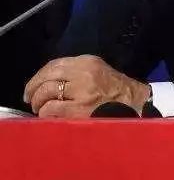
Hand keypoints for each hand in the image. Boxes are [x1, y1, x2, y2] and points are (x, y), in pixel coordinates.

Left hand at [24, 55, 150, 117]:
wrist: (137, 106)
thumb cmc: (117, 92)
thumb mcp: (99, 72)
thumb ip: (77, 73)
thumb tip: (48, 82)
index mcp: (87, 62)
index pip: (54, 65)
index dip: (39, 76)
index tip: (34, 87)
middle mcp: (83, 73)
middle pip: (47, 77)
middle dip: (34, 89)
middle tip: (31, 100)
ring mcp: (81, 91)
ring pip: (46, 93)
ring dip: (39, 103)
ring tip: (41, 110)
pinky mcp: (79, 109)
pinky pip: (51, 109)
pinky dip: (46, 114)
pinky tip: (50, 118)